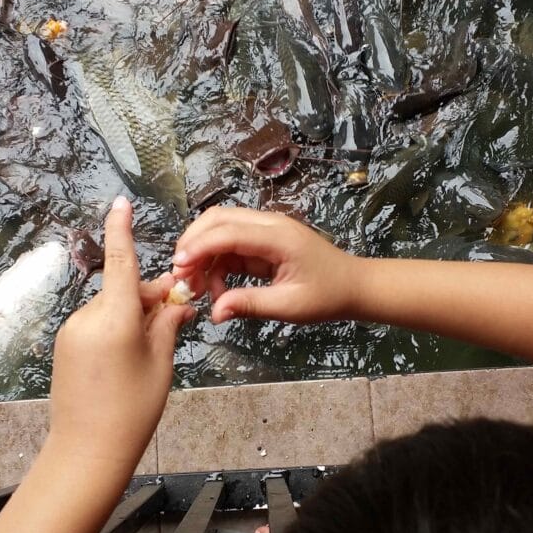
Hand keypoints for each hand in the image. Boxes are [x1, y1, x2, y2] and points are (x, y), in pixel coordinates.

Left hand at [49, 197, 194, 465]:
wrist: (87, 450)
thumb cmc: (131, 410)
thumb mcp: (160, 363)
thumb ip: (167, 323)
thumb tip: (177, 300)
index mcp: (115, 318)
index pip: (120, 262)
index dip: (120, 230)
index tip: (120, 203)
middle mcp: (87, 317)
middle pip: (124, 289)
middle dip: (150, 296)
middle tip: (178, 313)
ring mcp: (72, 331)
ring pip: (111, 307)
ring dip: (133, 315)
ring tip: (153, 349)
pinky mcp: (65, 345)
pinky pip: (97, 323)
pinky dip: (117, 329)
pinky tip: (129, 357)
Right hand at [171, 207, 359, 323]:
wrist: (354, 286)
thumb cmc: (328, 295)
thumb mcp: (289, 306)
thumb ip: (250, 305)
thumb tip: (215, 313)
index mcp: (278, 237)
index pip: (228, 232)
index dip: (198, 247)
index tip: (177, 268)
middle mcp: (270, 224)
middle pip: (218, 219)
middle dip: (193, 244)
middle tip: (181, 277)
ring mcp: (266, 230)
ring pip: (221, 229)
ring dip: (203, 254)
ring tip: (197, 288)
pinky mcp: (264, 241)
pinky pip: (231, 244)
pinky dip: (217, 262)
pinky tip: (216, 287)